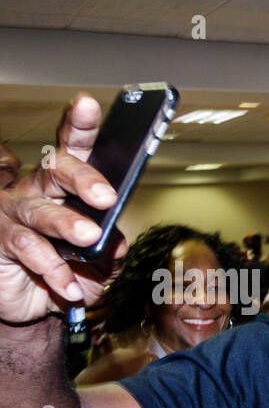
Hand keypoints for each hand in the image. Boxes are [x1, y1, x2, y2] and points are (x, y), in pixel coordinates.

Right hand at [0, 94, 125, 324]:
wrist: (38, 304)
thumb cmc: (73, 270)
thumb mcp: (102, 262)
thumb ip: (113, 248)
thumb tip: (117, 240)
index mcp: (65, 186)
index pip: (73, 149)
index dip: (79, 126)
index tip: (88, 104)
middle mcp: (37, 190)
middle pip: (56, 170)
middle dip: (82, 178)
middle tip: (106, 196)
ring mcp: (14, 213)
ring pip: (40, 210)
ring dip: (65, 224)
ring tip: (88, 237)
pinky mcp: (2, 239)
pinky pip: (27, 248)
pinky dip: (53, 270)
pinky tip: (68, 286)